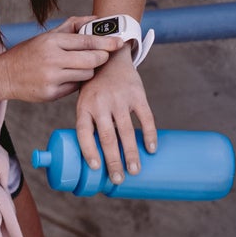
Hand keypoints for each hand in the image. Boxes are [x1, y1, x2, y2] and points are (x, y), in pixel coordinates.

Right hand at [0, 15, 113, 104]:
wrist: (4, 76)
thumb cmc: (28, 54)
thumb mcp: (46, 36)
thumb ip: (72, 26)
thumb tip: (95, 19)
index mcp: (51, 41)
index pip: (87, 40)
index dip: (106, 42)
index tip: (118, 42)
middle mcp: (52, 59)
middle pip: (92, 60)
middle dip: (101, 58)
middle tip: (103, 56)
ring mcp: (51, 78)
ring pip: (86, 75)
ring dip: (88, 71)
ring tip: (78, 67)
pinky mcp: (50, 94)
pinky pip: (74, 88)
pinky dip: (75, 82)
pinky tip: (66, 78)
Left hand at [72, 48, 157, 183]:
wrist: (110, 58)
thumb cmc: (95, 88)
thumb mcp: (85, 102)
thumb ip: (90, 124)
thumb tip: (97, 157)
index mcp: (84, 107)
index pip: (83, 132)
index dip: (89, 150)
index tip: (96, 167)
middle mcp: (101, 103)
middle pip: (107, 136)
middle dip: (113, 160)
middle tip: (118, 178)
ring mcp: (119, 99)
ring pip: (126, 131)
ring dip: (132, 153)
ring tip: (135, 170)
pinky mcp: (137, 94)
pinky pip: (145, 117)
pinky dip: (149, 134)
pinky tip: (152, 149)